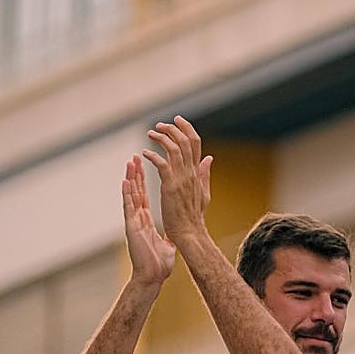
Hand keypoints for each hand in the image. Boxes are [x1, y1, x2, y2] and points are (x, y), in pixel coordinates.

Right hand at [122, 156, 174, 284]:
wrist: (153, 276)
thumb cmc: (159, 263)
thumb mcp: (167, 243)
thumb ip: (170, 232)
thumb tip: (175, 228)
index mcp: (146, 220)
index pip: (144, 195)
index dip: (143, 180)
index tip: (144, 165)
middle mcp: (138, 218)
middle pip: (136, 191)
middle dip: (136, 174)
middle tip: (135, 156)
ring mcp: (134, 221)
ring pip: (131, 195)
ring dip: (130, 179)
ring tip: (130, 162)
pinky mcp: (131, 227)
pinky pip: (128, 207)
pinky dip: (126, 194)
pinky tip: (125, 182)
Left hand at [142, 115, 212, 244]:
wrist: (190, 233)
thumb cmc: (194, 216)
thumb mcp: (203, 192)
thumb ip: (204, 173)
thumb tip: (209, 158)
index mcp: (197, 173)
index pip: (196, 143)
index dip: (187, 128)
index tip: (177, 120)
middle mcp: (191, 173)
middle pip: (185, 141)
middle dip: (173, 128)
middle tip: (160, 125)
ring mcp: (181, 179)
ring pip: (174, 149)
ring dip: (161, 138)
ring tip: (150, 134)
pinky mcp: (170, 186)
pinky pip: (162, 164)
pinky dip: (153, 155)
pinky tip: (145, 153)